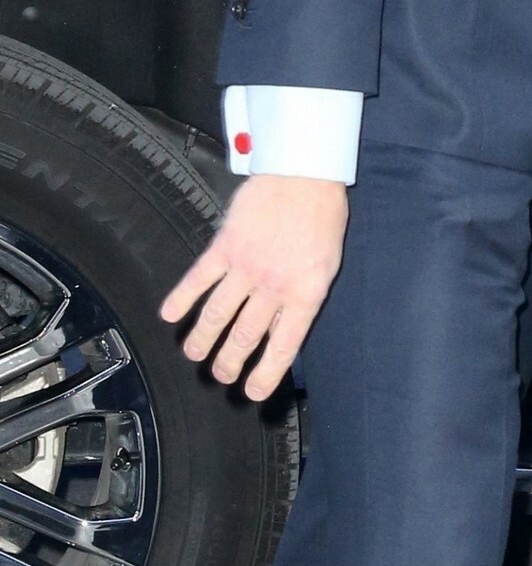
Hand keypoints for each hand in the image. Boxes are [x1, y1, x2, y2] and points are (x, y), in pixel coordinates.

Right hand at [160, 174, 349, 400]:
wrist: (305, 174)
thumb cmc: (322, 216)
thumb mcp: (326, 264)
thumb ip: (304, 295)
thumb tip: (285, 324)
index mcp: (304, 294)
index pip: (282, 346)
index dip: (266, 373)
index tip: (251, 392)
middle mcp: (273, 286)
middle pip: (244, 336)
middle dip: (229, 363)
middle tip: (220, 376)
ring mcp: (246, 267)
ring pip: (218, 314)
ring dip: (202, 340)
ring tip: (194, 355)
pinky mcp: (225, 246)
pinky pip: (199, 279)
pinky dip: (182, 299)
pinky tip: (170, 316)